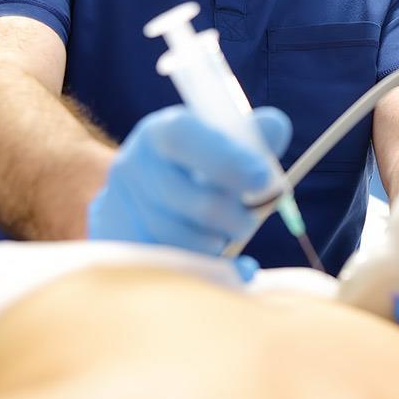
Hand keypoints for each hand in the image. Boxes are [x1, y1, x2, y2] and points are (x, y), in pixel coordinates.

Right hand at [87, 105, 291, 276]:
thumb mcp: (221, 143)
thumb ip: (253, 137)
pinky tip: (234, 269)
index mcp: (160, 132)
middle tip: (250, 221)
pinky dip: (207, 271)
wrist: (135, 199)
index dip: (228, 159)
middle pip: (193, 201)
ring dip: (216, 243)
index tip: (264, 179)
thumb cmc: (193, 168)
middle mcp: (134, 166)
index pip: (186, 137)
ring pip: (181, 240)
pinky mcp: (122, 248)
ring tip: (227, 235)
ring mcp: (122, 209)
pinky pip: (169, 269)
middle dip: (235, 217)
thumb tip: (276, 127)